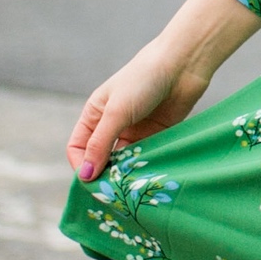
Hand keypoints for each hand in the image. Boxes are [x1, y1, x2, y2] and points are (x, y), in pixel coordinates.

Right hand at [65, 0, 260, 181]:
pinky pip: (144, 160)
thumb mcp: (117, 112)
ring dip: (125, 175)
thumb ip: (101, 144)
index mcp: (95, 115)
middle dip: (104, 175)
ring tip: (132, 186)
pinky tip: (148, 177)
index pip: (78, 148)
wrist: (182, 65)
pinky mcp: (155, 137)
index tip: (93, 183)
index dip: (82, 166)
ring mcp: (134, 132)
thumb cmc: (144, 81)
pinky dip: (144, 170)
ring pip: (123, 163)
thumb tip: (85, 176)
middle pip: (100, 159)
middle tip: (114, 193)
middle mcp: (112, 125)